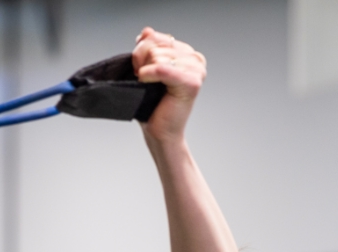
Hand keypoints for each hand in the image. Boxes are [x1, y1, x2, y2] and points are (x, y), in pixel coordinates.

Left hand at [132, 28, 206, 144]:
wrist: (160, 133)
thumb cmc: (154, 106)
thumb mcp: (147, 70)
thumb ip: (148, 47)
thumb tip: (146, 31)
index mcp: (187, 53)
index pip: (157, 37)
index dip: (141, 52)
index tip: (142, 71)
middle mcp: (196, 59)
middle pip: (154, 45)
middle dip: (141, 63)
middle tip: (145, 82)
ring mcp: (197, 69)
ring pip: (156, 55)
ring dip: (144, 72)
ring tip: (149, 87)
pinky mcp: (192, 82)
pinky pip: (161, 68)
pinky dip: (147, 75)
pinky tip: (146, 83)